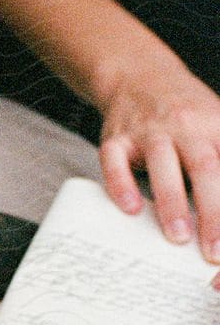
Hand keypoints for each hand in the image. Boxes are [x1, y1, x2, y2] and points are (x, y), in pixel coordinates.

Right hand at [97, 51, 219, 274]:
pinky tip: (130, 208)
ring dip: (171, 202)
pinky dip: (121, 184)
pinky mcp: (116, 137)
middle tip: (214, 250)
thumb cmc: (187, 110)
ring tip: (178, 237)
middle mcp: (185, 126)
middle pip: (205, 167)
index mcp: (216, 126)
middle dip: (212, 211)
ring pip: (161, 164)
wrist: (139, 74)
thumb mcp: (218, 124)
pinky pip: (115, 160)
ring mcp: (148, 131)